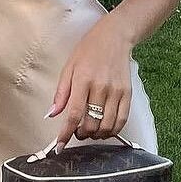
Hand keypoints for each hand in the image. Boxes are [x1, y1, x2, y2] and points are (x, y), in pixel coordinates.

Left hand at [44, 18, 134, 148]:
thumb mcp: (69, 67)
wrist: (115, 37)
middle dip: (81, 134)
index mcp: (83, 79)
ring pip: (107, 126)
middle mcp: (101, 87)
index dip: (66, 133)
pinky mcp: (128, 94)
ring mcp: (116, 91)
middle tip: (77, 132)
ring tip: (90, 131)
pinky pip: (122, 120)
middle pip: (91, 124)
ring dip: (96, 135)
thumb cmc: (89, 50)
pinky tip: (105, 129)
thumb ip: (61, 93)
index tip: (60, 145)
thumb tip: (52, 114)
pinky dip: (113, 130)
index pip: (74, 114)